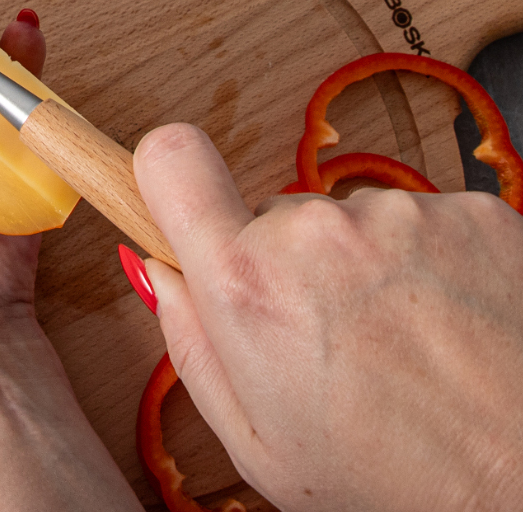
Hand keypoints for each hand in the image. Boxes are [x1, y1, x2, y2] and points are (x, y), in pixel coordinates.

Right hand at [137, 123, 522, 511]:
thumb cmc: (406, 488)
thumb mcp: (260, 448)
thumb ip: (190, 345)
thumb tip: (160, 269)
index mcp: (250, 285)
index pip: (169, 156)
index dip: (170, 178)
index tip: (186, 207)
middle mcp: (319, 231)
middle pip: (272, 213)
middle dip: (290, 264)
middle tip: (337, 342)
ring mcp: (402, 215)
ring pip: (351, 222)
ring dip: (368, 269)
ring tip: (410, 347)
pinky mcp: (474, 210)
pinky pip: (423, 221)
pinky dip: (433, 267)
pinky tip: (453, 329)